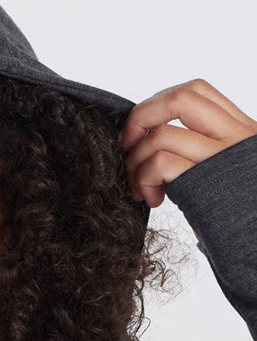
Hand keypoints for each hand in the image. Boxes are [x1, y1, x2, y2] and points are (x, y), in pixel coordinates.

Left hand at [121, 79, 256, 207]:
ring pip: (161, 135)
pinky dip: (143, 178)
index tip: (141, 132)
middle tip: (127, 147)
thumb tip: (153, 144)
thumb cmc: (239, 220)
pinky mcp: (206, 180)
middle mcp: (237, 136)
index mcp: (242, 130)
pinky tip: (152, 198)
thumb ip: (202, 153)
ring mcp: (223, 156)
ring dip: (135, 161)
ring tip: (139, 187)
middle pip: (180, 98)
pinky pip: (161, 162)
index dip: (159, 104)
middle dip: (141, 118)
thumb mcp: (226, 176)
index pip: (197, 91)